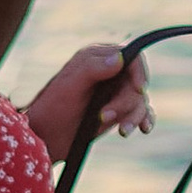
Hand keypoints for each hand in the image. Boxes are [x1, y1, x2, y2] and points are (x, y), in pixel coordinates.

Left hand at [24, 43, 153, 165]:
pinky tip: (144, 128)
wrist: (47, 136)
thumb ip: (92, 68)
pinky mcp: (119, 111)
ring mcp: (115, 92)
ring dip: (133, 116)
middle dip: (126, 102)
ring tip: (121, 131)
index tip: (138, 89)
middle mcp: (110, 72)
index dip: (139, 72)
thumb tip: (119, 59)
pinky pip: (141, 111)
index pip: (132, 56)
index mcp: (98, 58)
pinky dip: (145, 119)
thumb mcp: (70, 85)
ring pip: (140, 100)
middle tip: (104, 117)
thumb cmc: (53, 107)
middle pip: (137, 83)